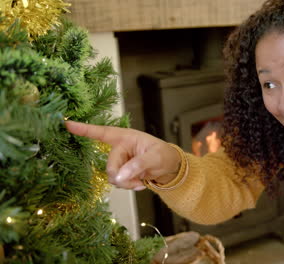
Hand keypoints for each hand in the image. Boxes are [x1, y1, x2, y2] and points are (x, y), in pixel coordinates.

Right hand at [65, 121, 180, 190]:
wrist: (170, 167)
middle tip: (136, 180)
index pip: (101, 132)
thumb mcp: (155, 158)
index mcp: (125, 137)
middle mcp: (119, 148)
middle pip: (110, 166)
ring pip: (113, 177)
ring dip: (127, 183)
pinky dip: (129, 186)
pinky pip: (118, 182)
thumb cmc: (164, 155)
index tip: (66, 123)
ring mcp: (120, 161)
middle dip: (122, 177)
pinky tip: (140, 182)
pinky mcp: (122, 171)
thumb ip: (138, 165)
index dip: (83, 129)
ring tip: (141, 179)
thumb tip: (120, 176)